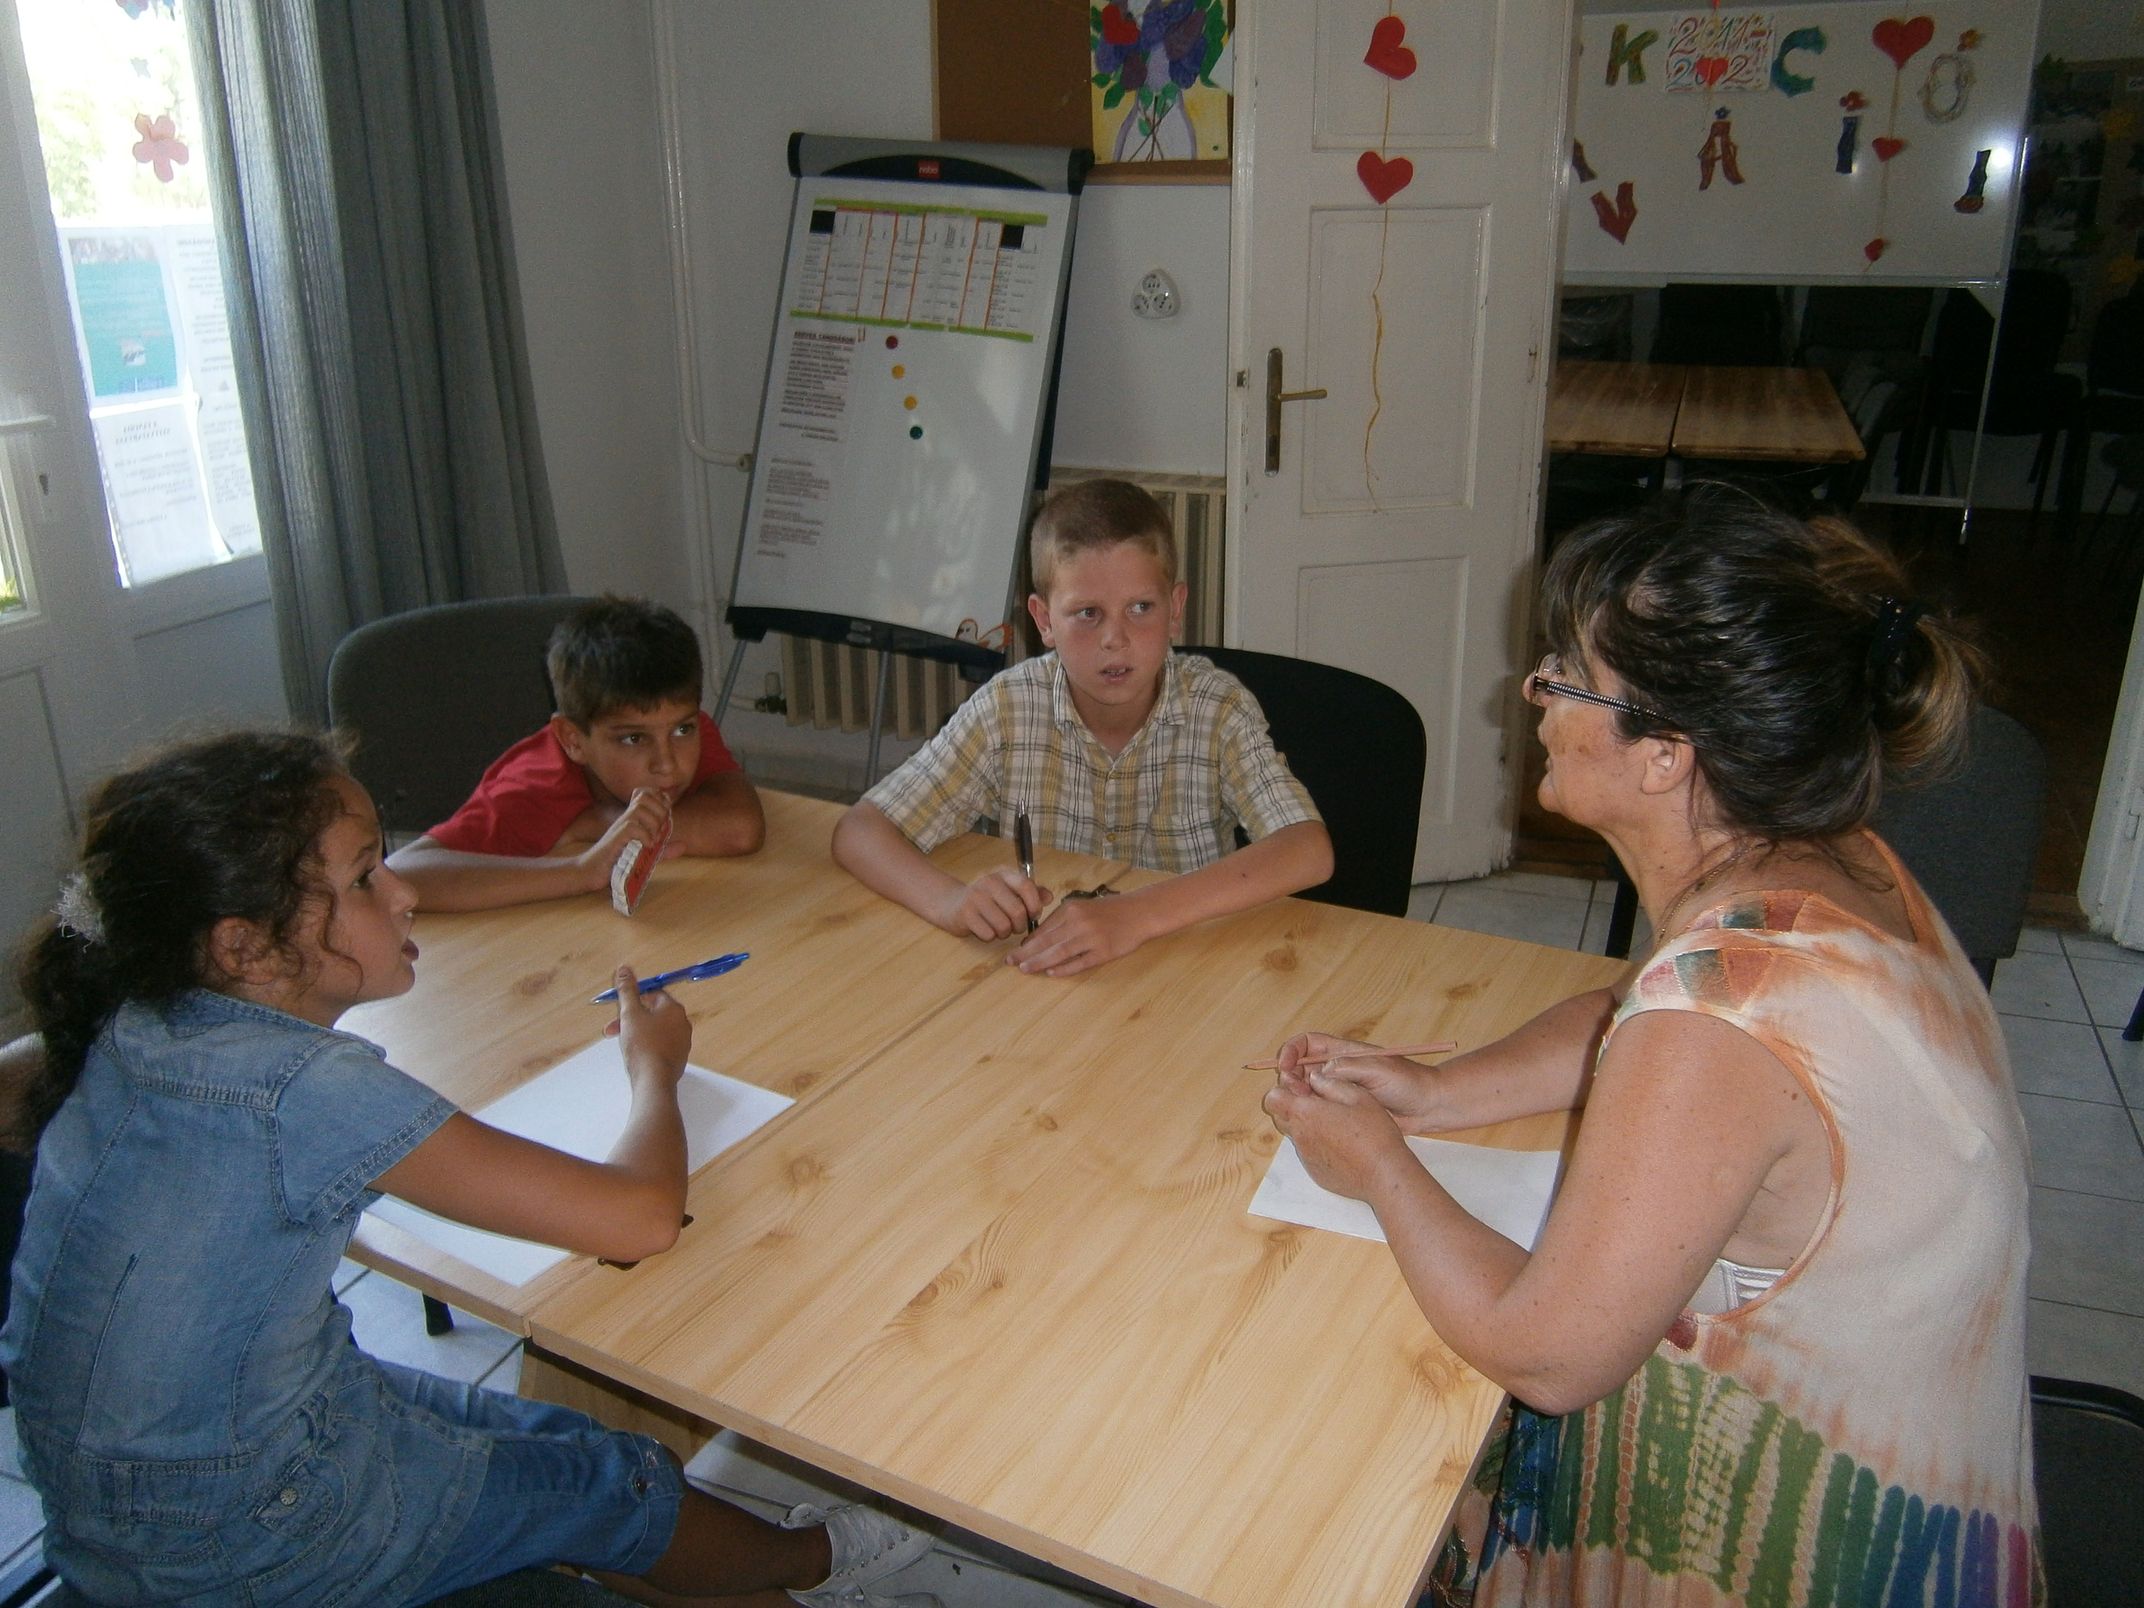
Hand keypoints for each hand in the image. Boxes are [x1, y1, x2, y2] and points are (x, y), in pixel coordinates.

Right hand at [576, 789, 673, 889]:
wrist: (590, 871)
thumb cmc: (616, 862)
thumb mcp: (644, 855)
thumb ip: (663, 849)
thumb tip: (684, 845)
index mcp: (632, 818)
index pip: (646, 793)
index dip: (660, 798)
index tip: (666, 814)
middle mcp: (626, 818)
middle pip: (646, 797)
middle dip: (660, 812)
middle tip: (661, 831)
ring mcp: (619, 827)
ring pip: (640, 810)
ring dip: (653, 824)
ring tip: (654, 840)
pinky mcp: (615, 838)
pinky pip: (633, 827)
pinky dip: (645, 836)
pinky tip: (646, 847)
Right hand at [604, 966, 691, 1085]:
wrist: (654, 1080)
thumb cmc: (642, 1044)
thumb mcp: (629, 1014)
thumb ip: (627, 991)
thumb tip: (624, 968)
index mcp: (673, 1008)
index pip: (653, 994)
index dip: (633, 999)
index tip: (618, 1009)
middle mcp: (682, 1023)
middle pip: (653, 1013)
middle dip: (630, 1019)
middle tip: (611, 1030)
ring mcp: (682, 1042)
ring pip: (655, 1030)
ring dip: (636, 1032)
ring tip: (620, 1043)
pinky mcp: (678, 1058)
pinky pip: (660, 1045)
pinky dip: (646, 1045)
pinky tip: (634, 1055)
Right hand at [936, 868, 1049, 940]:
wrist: (952, 904)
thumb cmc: (988, 900)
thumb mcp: (1009, 891)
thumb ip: (1031, 893)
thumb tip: (1049, 897)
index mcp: (1003, 874)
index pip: (1026, 886)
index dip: (1035, 904)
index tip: (1034, 914)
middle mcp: (989, 882)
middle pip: (1017, 911)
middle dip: (1020, 925)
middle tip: (1015, 927)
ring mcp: (975, 897)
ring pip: (1003, 926)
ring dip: (1005, 933)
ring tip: (999, 927)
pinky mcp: (965, 914)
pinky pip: (989, 934)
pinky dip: (990, 937)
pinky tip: (985, 929)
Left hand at [1010, 892, 1151, 976]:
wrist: (1139, 913)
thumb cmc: (1109, 911)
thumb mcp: (1082, 908)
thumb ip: (1061, 920)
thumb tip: (1037, 939)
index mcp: (1071, 910)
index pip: (1043, 929)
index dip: (1027, 943)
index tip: (1015, 952)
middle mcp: (1079, 922)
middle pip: (1047, 941)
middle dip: (1026, 953)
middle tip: (1010, 962)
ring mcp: (1092, 938)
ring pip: (1060, 952)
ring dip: (1040, 962)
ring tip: (1025, 969)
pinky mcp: (1104, 952)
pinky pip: (1080, 962)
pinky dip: (1065, 968)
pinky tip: (1052, 973)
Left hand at [1262, 1063, 1413, 1201]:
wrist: (1383, 1174)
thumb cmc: (1373, 1132)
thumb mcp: (1357, 1096)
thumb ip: (1331, 1083)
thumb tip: (1315, 1078)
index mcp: (1306, 1113)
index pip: (1273, 1098)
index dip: (1284, 1090)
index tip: (1303, 1088)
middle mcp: (1300, 1136)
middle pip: (1281, 1116)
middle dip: (1292, 1107)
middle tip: (1319, 1103)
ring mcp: (1306, 1157)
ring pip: (1295, 1135)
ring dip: (1306, 1126)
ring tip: (1334, 1123)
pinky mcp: (1315, 1171)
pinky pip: (1308, 1152)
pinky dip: (1317, 1145)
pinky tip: (1342, 1144)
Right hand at [1273, 1032, 1437, 1128]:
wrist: (1428, 1106)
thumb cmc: (1408, 1082)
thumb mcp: (1378, 1069)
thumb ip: (1348, 1066)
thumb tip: (1319, 1070)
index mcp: (1343, 1052)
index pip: (1307, 1043)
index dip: (1291, 1050)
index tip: (1284, 1065)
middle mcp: (1336, 1069)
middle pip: (1299, 1067)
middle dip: (1289, 1077)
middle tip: (1294, 1091)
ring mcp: (1339, 1091)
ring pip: (1305, 1090)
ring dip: (1297, 1096)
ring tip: (1301, 1106)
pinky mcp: (1343, 1110)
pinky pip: (1317, 1109)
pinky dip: (1308, 1112)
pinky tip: (1310, 1120)